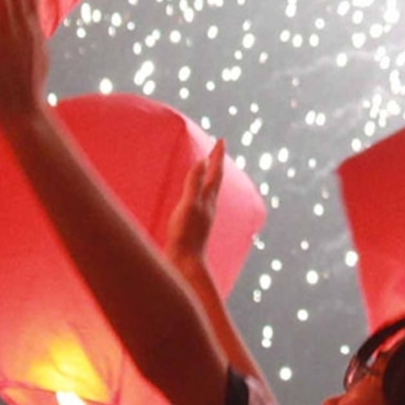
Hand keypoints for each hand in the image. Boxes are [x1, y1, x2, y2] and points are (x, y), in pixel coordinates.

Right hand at [164, 142, 226, 271]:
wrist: (184, 264)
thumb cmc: (185, 234)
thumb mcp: (189, 205)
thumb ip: (195, 183)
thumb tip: (203, 160)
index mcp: (207, 199)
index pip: (215, 173)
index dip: (217, 156)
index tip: (221, 139)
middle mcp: (208, 207)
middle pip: (215, 181)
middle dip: (215, 164)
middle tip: (216, 150)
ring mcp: (202, 217)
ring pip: (208, 192)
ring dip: (208, 178)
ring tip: (207, 171)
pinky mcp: (194, 227)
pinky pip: (199, 203)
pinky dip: (198, 193)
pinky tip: (193, 199)